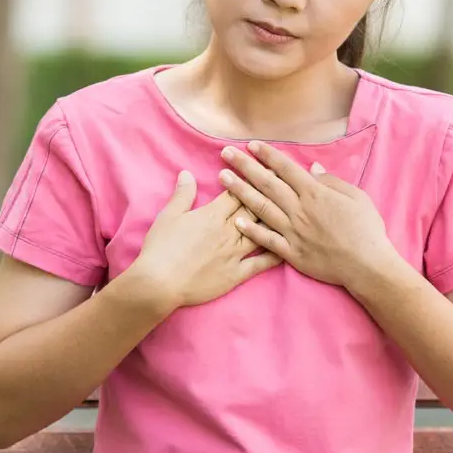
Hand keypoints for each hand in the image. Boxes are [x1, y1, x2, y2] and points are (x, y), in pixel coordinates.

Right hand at [129, 170, 281, 313]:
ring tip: (294, 212)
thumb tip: (187, 173)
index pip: (238, 192)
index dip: (252, 179)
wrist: (159, 283)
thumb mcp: (168, 216)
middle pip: (255, 209)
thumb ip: (182, 194)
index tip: (266, 169)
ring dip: (277, 222)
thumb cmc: (160, 248)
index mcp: (212, 215)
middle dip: (270, 195)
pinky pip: (261, 263)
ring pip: (262, 232)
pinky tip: (288, 248)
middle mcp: (229, 231)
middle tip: (287, 184)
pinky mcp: (236, 274)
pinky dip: (275, 255)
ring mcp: (235, 253)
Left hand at [219, 141, 398, 288]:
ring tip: (223, 178)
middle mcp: (300, 210)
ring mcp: (293, 232)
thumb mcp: (357, 198)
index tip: (251, 145)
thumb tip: (313, 168)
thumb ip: (333, 182)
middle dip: (245, 166)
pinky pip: (267, 240)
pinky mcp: (292, 253)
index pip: (286, 169)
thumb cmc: (367, 229)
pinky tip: (235, 221)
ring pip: (261, 207)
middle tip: (226, 153)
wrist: (367, 265)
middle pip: (267, 183)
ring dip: (240, 191)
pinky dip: (251, 230)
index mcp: (316, 194)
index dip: (268, 156)